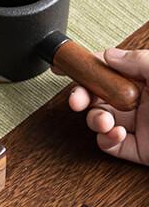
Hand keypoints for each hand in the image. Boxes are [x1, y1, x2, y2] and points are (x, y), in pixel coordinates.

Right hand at [68, 47, 148, 164]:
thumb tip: (109, 55)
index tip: (66, 68)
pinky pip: (111, 145)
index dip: (88, 67)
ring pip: (102, 119)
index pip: (112, 68)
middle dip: (84, 97)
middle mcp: (145, 101)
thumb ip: (139, 61)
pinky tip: (114, 135)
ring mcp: (142, 126)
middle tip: (78, 101)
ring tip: (103, 122)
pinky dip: (106, 140)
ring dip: (95, 120)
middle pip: (100, 95)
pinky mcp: (141, 150)